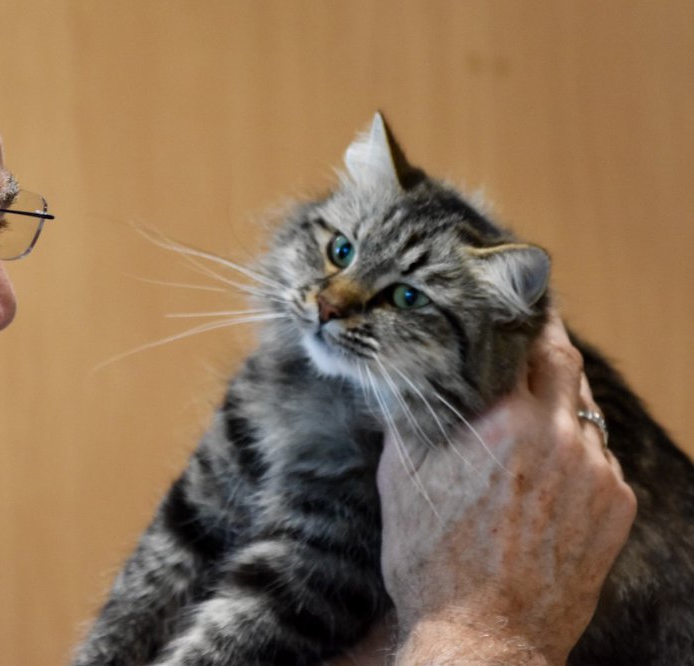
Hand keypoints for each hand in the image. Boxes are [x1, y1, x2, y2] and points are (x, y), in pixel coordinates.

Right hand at [373, 312, 636, 663]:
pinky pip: (599, 457)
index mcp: (503, 420)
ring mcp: (596, 472)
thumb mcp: (402, 477)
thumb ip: (413, 414)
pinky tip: (545, 469)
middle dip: (547, 340)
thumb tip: (406, 372)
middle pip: (565, 362)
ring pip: (583, 410)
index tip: (508, 300)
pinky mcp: (617, 506)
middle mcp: (558, 436)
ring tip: (531, 408)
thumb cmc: (433, 559)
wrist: (484, 633)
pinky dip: (574, 449)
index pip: (523, 341)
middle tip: (529, 329)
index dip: (516, 316)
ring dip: (560, 399)